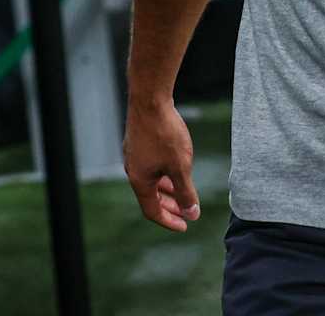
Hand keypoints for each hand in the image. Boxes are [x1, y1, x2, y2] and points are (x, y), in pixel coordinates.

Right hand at [124, 98, 200, 231]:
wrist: (150, 99)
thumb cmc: (165, 133)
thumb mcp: (180, 167)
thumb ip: (186, 192)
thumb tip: (191, 214)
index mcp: (139, 181)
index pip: (152, 211)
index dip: (169, 221)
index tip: (185, 225)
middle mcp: (133, 170)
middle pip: (151, 197)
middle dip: (170, 207)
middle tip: (186, 212)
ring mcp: (134, 155)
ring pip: (151, 180)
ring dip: (167, 190)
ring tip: (183, 193)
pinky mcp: (138, 142)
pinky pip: (150, 167)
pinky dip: (163, 174)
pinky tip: (175, 168)